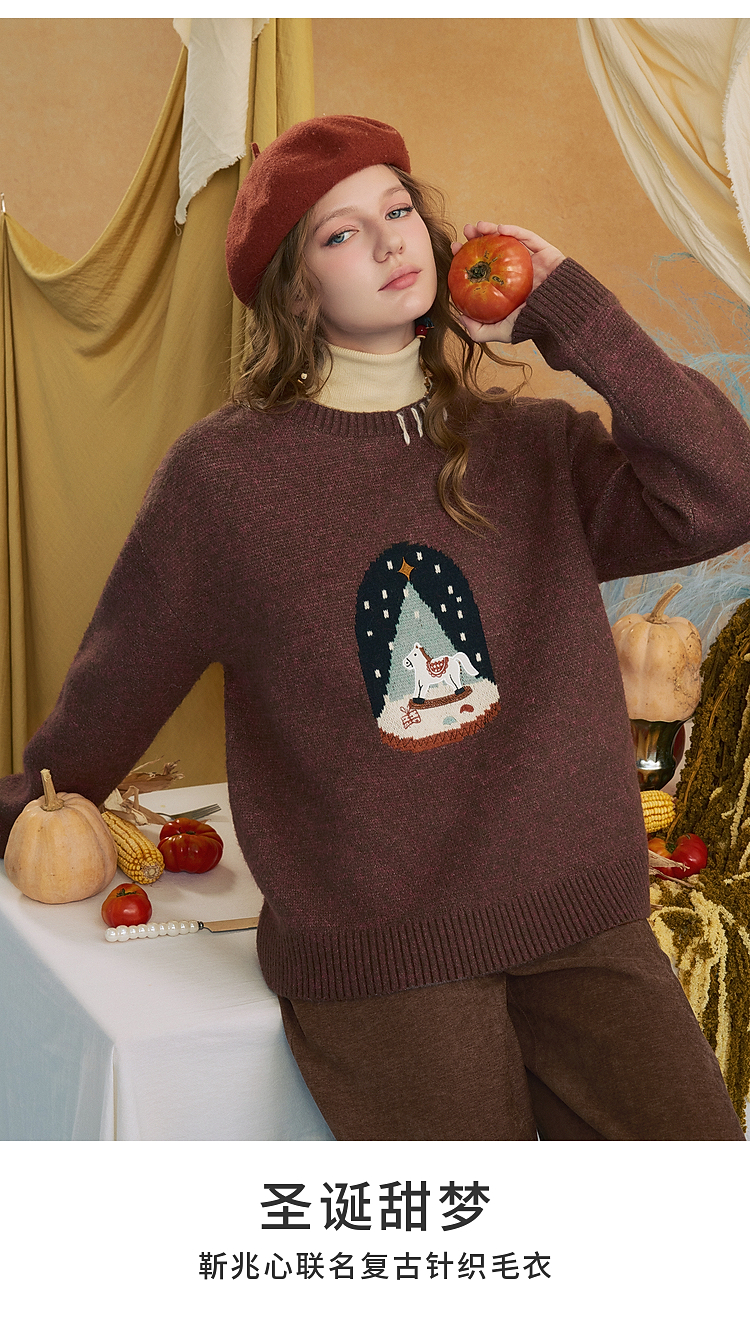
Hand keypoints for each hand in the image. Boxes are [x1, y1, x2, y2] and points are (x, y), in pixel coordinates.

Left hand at [450, 222, 564, 343]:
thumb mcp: (501, 331)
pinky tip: (500, 229)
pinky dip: (514, 231)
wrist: (561, 316)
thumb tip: (460, 318)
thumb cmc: (532, 324)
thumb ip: (480, 330)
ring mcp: (531, 260)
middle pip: (494, 250)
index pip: (483, 267)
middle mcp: (517, 271)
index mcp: (506, 285)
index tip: (455, 251)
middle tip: (465, 233)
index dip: (468, 257)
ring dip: (492, 230)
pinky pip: (529, 238)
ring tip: (478, 226)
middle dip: (477, 239)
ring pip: (509, 240)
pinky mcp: (546, 252)